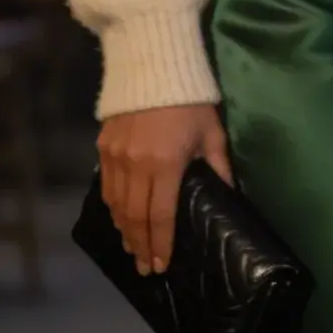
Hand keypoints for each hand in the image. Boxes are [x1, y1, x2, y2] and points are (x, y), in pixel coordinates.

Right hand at [97, 100, 231, 275]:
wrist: (152, 64)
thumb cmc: (190, 100)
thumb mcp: (212, 133)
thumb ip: (218, 167)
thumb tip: (229, 196)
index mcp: (165, 164)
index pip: (160, 215)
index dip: (161, 243)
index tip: (162, 265)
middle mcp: (135, 165)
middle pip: (135, 216)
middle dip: (141, 245)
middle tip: (145, 268)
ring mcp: (115, 156)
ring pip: (117, 205)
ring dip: (124, 231)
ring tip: (132, 249)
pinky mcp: (103, 146)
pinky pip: (105, 186)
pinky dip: (111, 207)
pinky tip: (118, 219)